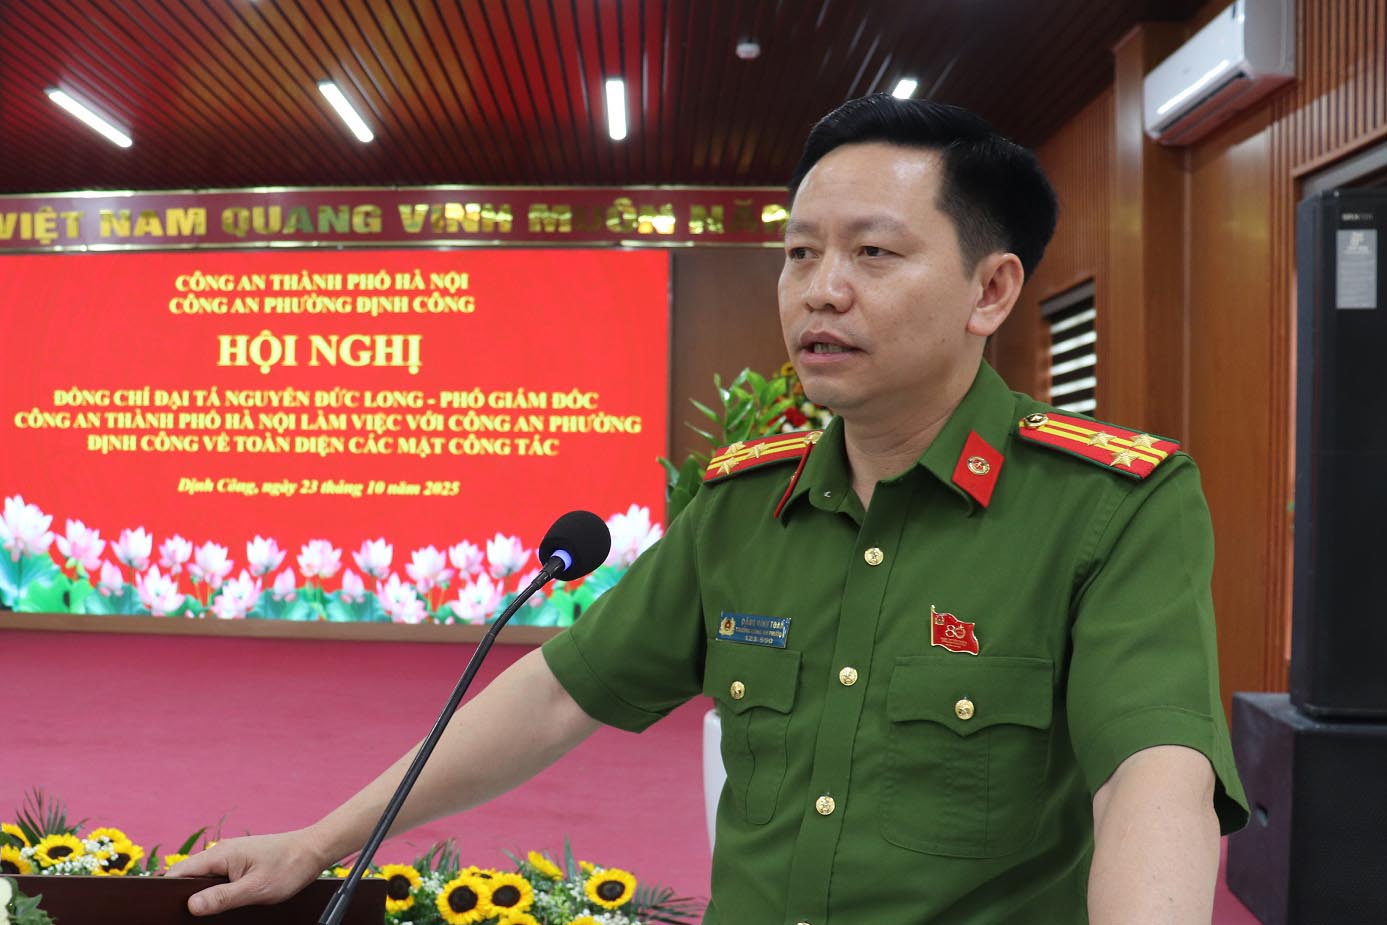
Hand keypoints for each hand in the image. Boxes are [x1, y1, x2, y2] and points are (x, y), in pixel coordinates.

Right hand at [165, 829, 329, 915]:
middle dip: (186, 896)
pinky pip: (218, 877)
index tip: (167, 911)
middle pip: (189, 876)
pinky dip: (217, 890)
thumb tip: (191, 906)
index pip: (179, 872)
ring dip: (204, 894)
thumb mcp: (255, 889)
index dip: (168, 892)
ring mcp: (231, 856)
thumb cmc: (289, 867)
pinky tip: (224, 902)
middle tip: (192, 916)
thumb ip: (222, 898)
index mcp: (220, 854)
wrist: (314, 850)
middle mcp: (222, 852)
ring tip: (210, 910)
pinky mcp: (240, 862)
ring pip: (204, 878)